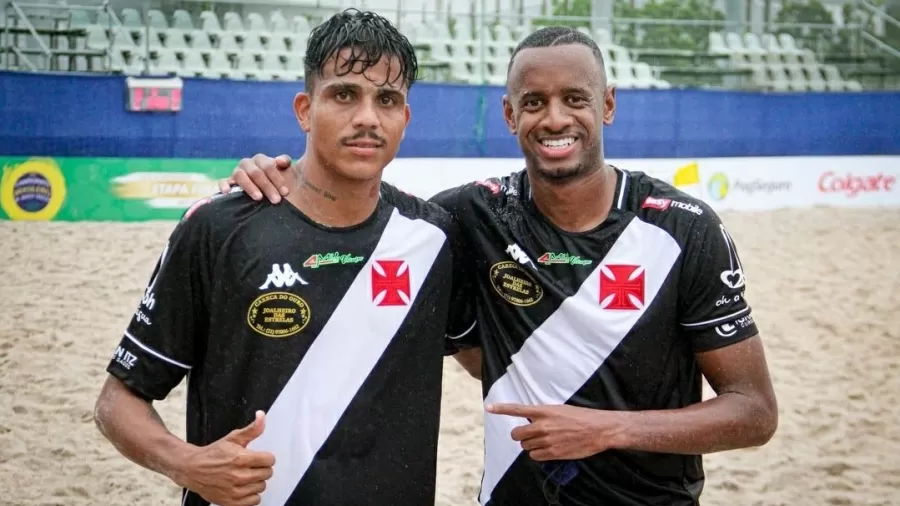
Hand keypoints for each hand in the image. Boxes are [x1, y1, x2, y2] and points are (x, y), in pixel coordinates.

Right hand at [179, 410, 274, 505]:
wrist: (192, 469)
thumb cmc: (213, 454)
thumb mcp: (232, 438)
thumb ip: (252, 429)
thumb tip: (262, 415)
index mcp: (241, 458)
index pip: (270, 460)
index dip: (265, 457)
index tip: (259, 458)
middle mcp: (240, 476)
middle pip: (267, 474)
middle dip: (261, 468)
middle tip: (251, 466)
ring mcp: (236, 491)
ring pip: (261, 487)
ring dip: (256, 482)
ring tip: (245, 476)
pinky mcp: (231, 502)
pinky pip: (254, 501)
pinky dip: (251, 495)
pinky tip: (244, 488)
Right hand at [218, 154, 292, 202]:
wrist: (266, 192)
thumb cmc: (277, 182)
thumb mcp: (285, 171)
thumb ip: (285, 162)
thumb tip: (280, 161)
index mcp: (261, 160)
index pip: (268, 166)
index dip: (277, 179)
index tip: (285, 192)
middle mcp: (247, 164)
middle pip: (255, 172)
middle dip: (267, 186)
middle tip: (276, 200)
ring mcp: (236, 172)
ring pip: (240, 175)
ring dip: (249, 186)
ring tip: (259, 198)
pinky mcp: (227, 182)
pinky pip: (223, 181)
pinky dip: (224, 185)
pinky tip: (227, 192)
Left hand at [486, 403, 622, 460]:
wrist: (599, 430)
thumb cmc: (582, 417)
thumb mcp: (560, 409)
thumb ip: (543, 414)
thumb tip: (532, 420)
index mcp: (544, 411)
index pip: (518, 409)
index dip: (501, 409)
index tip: (488, 407)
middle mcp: (542, 425)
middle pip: (517, 434)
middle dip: (520, 435)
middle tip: (529, 434)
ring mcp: (547, 440)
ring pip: (525, 446)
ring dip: (530, 445)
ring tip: (544, 441)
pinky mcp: (553, 453)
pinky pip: (534, 456)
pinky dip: (538, 454)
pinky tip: (547, 450)